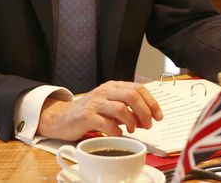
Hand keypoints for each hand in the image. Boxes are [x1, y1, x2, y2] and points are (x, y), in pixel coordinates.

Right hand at [36, 80, 162, 140]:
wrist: (62, 118)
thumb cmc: (90, 113)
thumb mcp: (110, 105)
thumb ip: (128, 109)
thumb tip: (147, 118)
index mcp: (113, 86)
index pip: (139, 88)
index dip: (152, 103)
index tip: (159, 116)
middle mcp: (105, 91)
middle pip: (133, 95)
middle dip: (145, 112)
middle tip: (148, 124)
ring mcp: (95, 102)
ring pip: (121, 108)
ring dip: (132, 121)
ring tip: (133, 129)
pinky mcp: (86, 116)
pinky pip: (106, 123)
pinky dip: (116, 131)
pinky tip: (117, 134)